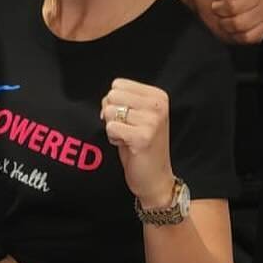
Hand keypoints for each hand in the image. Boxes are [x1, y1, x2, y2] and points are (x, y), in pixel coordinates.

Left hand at [101, 79, 174, 208]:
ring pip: (109, 112)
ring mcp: (152, 121)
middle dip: (112, 114)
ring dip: (113, 128)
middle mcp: (158, 105)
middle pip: (112, 95)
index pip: (118, 84)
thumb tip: (105, 99)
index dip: (115, 103)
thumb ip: (123, 100)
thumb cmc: (142, 145)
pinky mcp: (142, 137)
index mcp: (158, 96)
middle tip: (127, 129)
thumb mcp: (138, 115)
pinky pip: (110, 128)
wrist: (155, 178)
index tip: (128, 119)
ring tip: (128, 138)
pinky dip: (113, 139)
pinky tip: (127, 145)